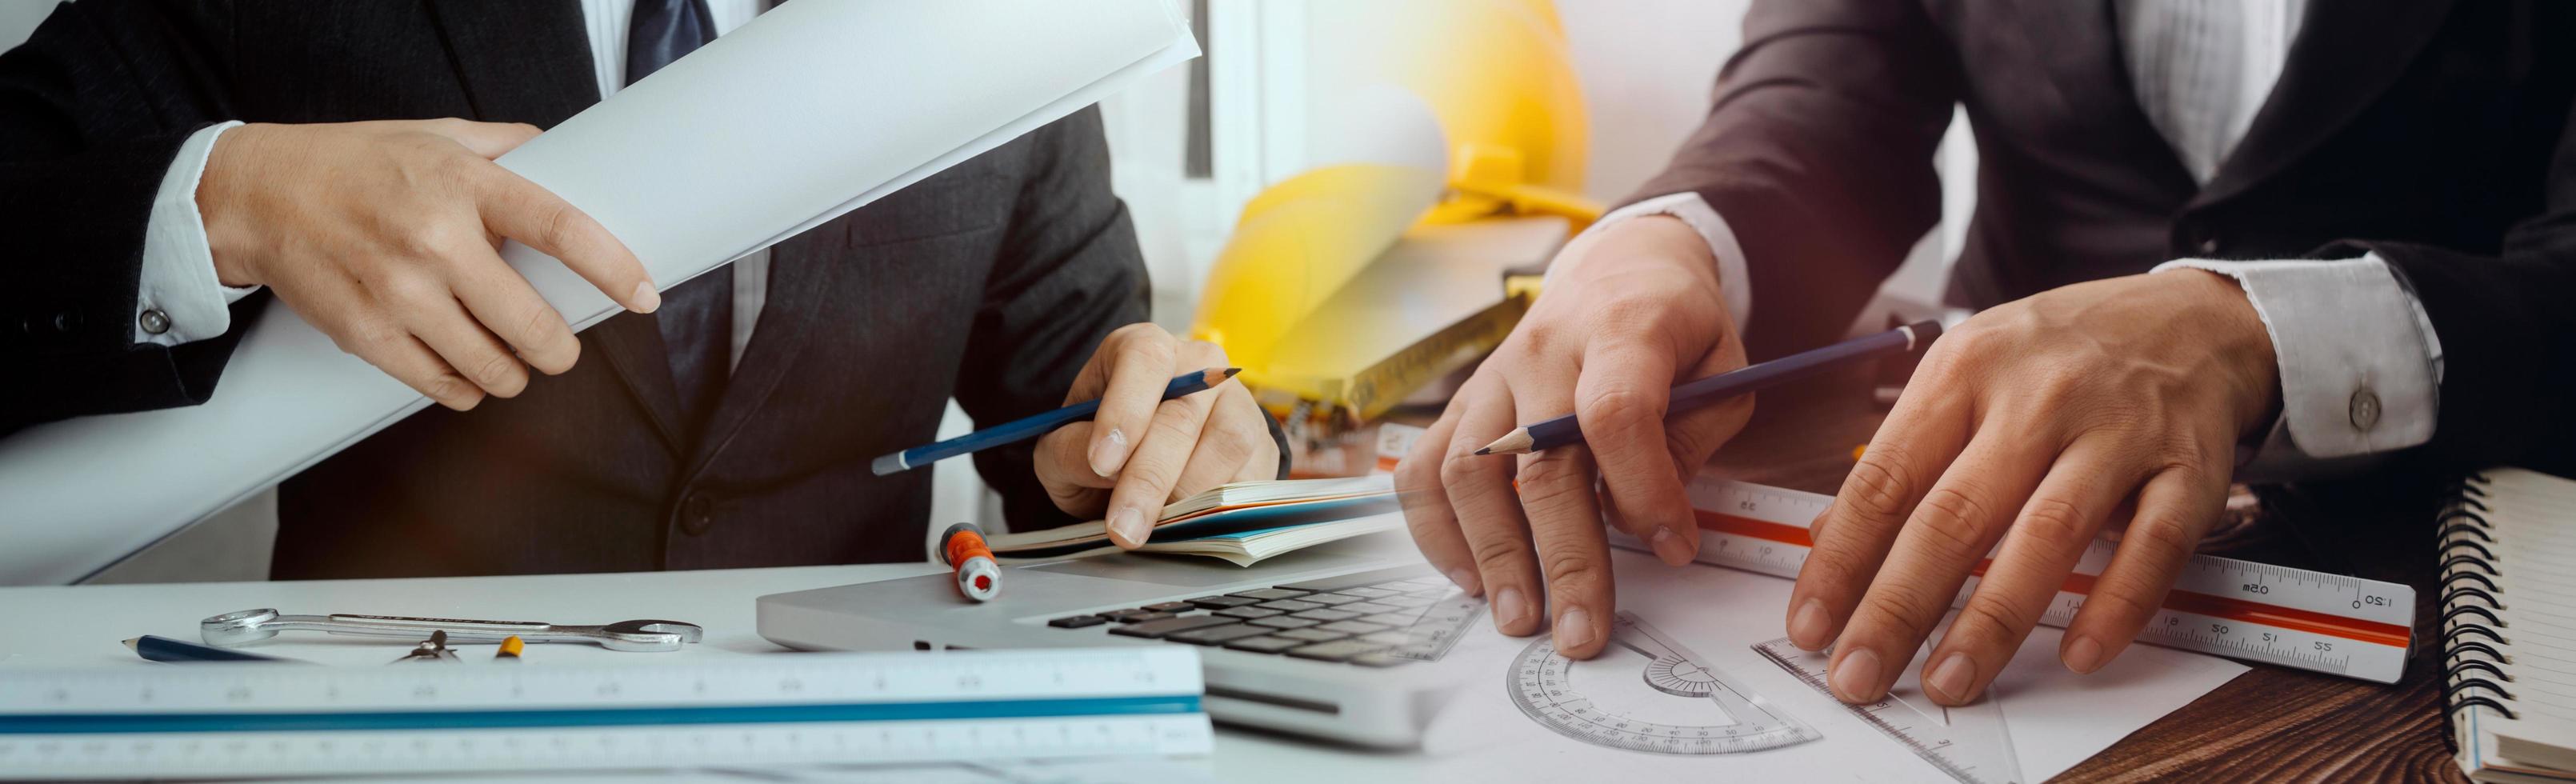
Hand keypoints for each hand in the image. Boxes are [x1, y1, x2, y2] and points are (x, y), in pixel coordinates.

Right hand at [199, 119, 658, 410]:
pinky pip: (442, 387)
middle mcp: (434, 241)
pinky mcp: (366, 334)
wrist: (257, 194)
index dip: (612, 267)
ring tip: (512, 360)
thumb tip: (566, 156)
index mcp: (463, 186)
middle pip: (532, 325)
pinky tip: (468, 372)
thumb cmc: (353, 164)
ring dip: (515, 374)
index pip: (559, 229)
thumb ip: (506, 148)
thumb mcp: (435, 135)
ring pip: (493, 368)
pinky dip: (466, 389)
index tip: (644, 294)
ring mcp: (399, 293)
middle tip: (560, 347)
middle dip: (559, 350)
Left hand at [1035, 323, 1280, 546]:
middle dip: (1149, 478)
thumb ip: (1070, 451)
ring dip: (1188, 495)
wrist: (1151, 452)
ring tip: (1154, 527)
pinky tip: (1190, 523)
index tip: (1103, 461)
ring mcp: (1238, 403)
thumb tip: (1100, 468)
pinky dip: (1220, 507)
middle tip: (1123, 527)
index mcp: (1144, 348)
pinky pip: (1251, 475)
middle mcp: (1200, 366)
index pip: (1144, 360)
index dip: (1125, 409)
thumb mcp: (1065, 443)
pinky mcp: (1263, 444)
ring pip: (1226, 444)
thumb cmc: (1106, 440)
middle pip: (1183, 414)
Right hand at [1393, 216, 1750, 658]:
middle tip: (1582, 632)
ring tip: (1520, 616)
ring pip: (1468, 469)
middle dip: (1564, 558)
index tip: (1676, 548)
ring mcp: (1492, 378)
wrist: (1617, 269)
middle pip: (1541, 461)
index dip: (1644, 489)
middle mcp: (1544, 352)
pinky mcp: (1462, 403)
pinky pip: (1424, 467)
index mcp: (1622, 331)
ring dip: (1492, 553)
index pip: (1617, 412)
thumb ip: (1695, 436)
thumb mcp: (1724, 366)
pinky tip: (1470, 575)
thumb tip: (1647, 517)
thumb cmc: (1674, 325)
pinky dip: (1437, 528)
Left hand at [1789, 270, 2277, 705]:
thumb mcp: (1968, 371)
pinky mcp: (2189, 468)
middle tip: (1859, 676)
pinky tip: (2078, 653)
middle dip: (1897, 608)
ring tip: (1948, 682)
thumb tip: (1827, 533)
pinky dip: (2115, 604)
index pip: (1884, 481)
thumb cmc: (2062, 353)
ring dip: (1991, 622)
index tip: (1809, 627)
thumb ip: (1906, 451)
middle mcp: (2036, 399)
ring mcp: (2117, 433)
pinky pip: (2152, 546)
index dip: (1839, 562)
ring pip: (2046, 537)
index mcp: (1963, 372)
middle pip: (1953, 517)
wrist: (2192, 317)